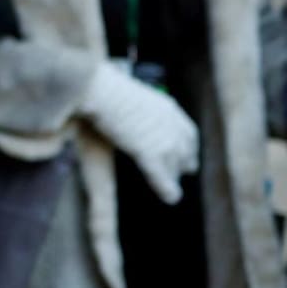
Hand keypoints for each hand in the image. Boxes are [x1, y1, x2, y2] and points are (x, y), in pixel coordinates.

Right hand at [78, 62, 198, 203]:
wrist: (99, 89)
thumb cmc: (102, 88)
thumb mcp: (126, 95)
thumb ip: (132, 107)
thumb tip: (117, 111)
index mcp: (167, 108)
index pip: (188, 133)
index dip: (186, 147)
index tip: (183, 155)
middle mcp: (172, 124)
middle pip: (186, 151)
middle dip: (182, 164)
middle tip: (177, 175)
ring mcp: (163, 139)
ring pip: (176, 166)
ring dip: (173, 178)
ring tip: (171, 191)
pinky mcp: (149, 153)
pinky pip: (163, 177)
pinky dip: (168, 189)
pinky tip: (171, 198)